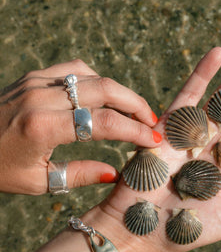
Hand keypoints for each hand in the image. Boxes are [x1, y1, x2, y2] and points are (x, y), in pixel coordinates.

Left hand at [0, 59, 161, 194]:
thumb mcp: (36, 182)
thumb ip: (79, 175)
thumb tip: (115, 171)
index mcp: (43, 127)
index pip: (104, 122)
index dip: (135, 131)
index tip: (154, 140)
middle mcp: (42, 97)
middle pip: (106, 89)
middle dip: (137, 105)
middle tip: (152, 121)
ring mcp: (37, 81)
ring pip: (94, 76)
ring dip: (120, 92)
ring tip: (133, 112)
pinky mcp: (35, 75)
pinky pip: (75, 70)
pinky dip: (97, 81)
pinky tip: (104, 96)